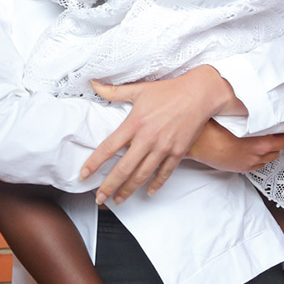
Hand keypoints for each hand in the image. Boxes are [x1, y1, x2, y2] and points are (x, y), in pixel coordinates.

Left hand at [80, 66, 240, 204]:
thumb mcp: (139, 89)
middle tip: (99, 198)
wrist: (200, 95)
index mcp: (134, 123)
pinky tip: (148, 192)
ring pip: (142, 175)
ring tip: (118, 200)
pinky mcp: (178, 152)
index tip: (84, 174)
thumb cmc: (169, 90)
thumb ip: (114, 91)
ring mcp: (163, 148)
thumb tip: (94, 84)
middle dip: (110, 186)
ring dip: (129, 190)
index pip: (108, 147)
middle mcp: (147, 138)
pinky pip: (164, 173)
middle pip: (124, 168)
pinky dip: (156, 184)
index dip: (94, 162)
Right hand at [188, 122, 283, 172]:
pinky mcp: (239, 168)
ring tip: (261, 139)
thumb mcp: (234, 117)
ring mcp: (247, 164)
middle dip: (277, 141)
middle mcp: (255, 156)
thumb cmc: (211, 129)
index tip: (281, 126)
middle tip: (272, 131)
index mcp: (258, 144)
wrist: (196, 143)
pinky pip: (256, 165)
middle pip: (277, 151)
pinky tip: (251, 148)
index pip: (283, 141)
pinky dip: (258, 157)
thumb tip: (258, 108)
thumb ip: (250, 116)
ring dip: (268, 150)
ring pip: (267, 159)